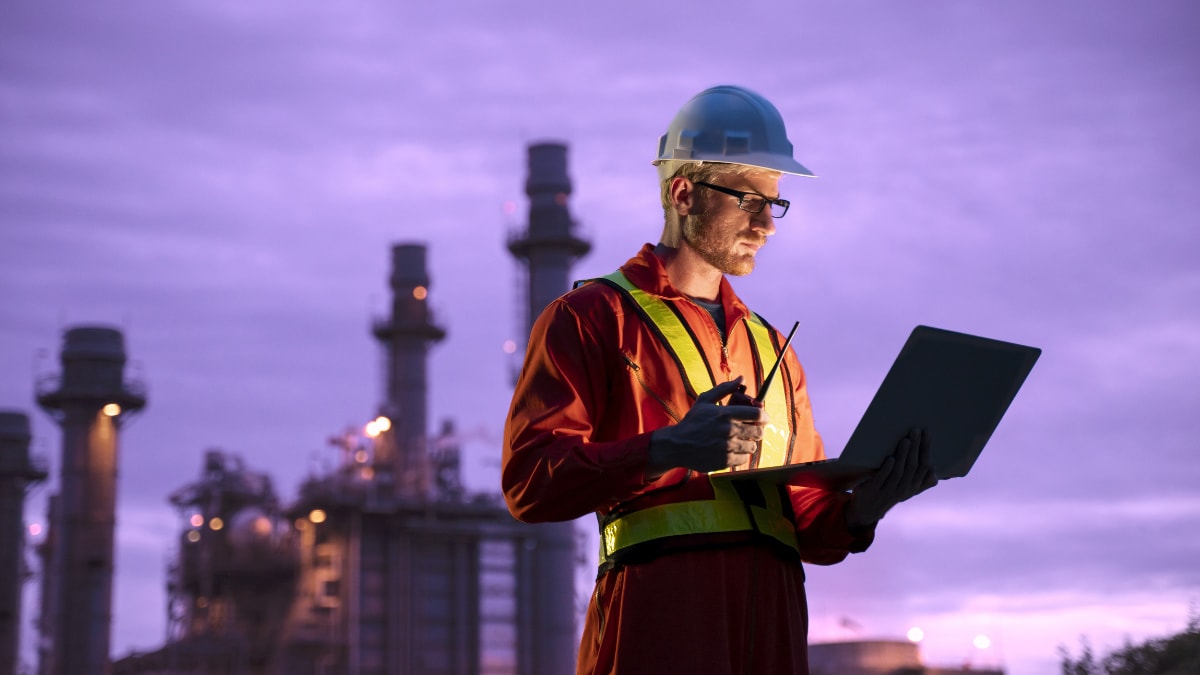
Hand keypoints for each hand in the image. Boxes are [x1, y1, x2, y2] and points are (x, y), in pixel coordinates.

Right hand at [647, 377, 767, 474]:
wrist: (677, 444)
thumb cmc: (692, 421)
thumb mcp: (705, 400)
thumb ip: (724, 388)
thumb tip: (741, 379)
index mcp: (726, 414)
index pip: (757, 414)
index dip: (765, 416)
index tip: (764, 418)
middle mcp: (729, 431)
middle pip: (758, 432)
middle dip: (758, 431)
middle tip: (753, 430)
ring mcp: (728, 447)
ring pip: (752, 447)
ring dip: (749, 443)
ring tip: (740, 441)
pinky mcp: (725, 461)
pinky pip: (744, 459)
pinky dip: (741, 455)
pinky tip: (733, 450)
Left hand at [846, 428, 938, 527]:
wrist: (866, 511)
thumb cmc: (888, 494)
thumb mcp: (905, 491)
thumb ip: (920, 483)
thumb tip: (935, 473)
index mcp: (912, 487)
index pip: (924, 467)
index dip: (926, 450)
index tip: (927, 433)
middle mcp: (903, 490)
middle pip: (913, 467)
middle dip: (916, 448)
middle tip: (915, 431)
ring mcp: (888, 492)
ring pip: (899, 472)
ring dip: (903, 455)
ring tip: (905, 440)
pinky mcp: (873, 492)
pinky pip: (882, 479)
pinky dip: (887, 469)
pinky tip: (890, 458)